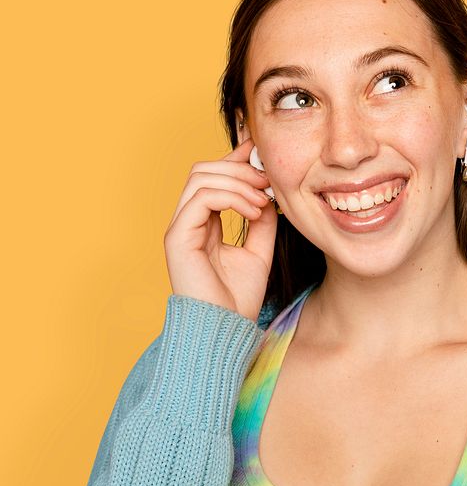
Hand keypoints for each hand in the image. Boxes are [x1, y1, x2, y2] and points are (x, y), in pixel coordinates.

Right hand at [164, 137, 277, 320]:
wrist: (227, 330)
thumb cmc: (238, 299)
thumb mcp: (259, 251)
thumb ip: (262, 221)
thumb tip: (269, 192)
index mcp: (203, 223)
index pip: (214, 177)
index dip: (237, 160)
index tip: (263, 154)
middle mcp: (188, 222)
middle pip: (204, 169)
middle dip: (239, 167)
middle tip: (268, 181)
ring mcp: (180, 228)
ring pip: (201, 177)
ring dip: (239, 181)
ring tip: (264, 200)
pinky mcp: (178, 238)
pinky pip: (201, 198)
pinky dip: (232, 197)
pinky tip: (255, 212)